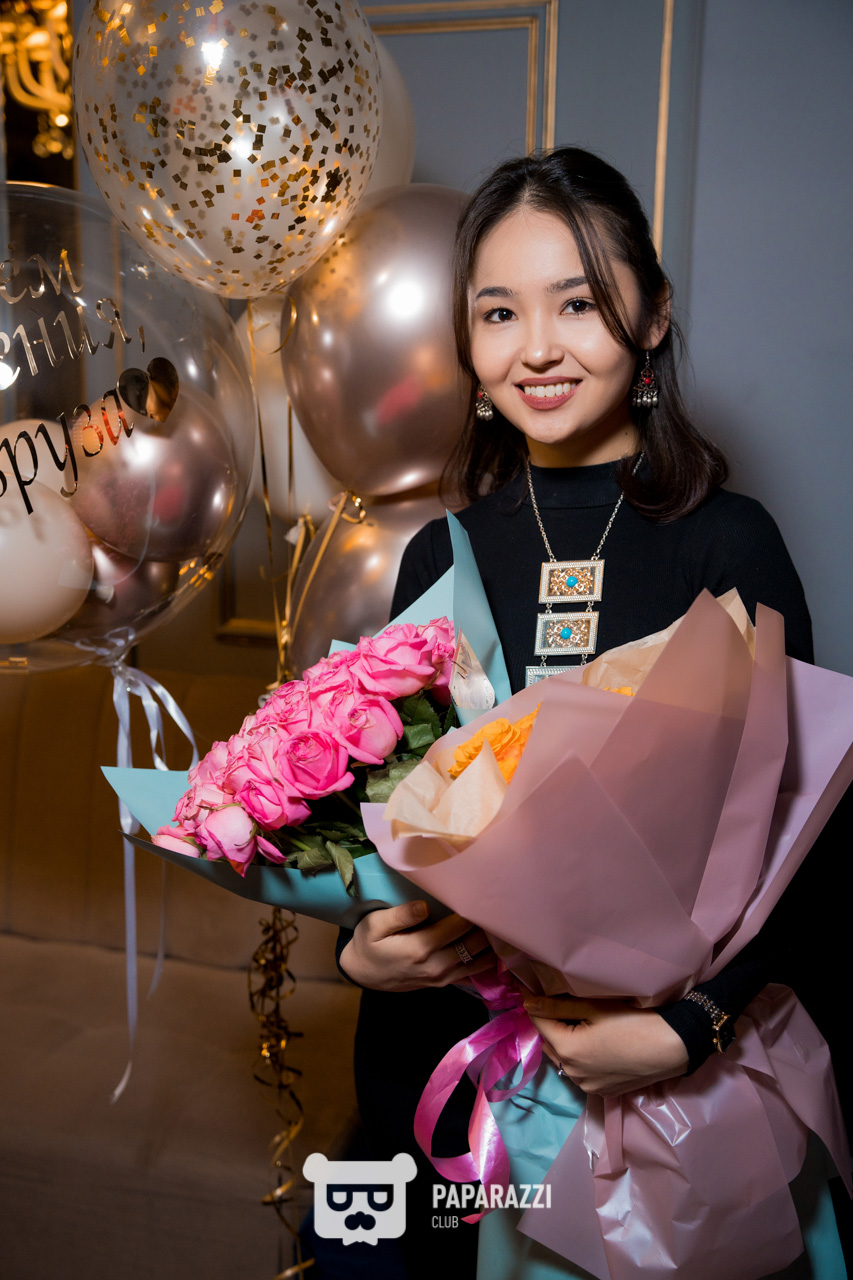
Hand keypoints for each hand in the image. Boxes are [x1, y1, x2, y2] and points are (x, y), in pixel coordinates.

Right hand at [339, 900, 495, 991]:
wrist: (362, 973)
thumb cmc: (368, 944)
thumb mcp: (374, 925)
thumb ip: (400, 915)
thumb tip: (424, 905)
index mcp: (420, 947)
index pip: (459, 926)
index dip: (474, 909)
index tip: (484, 892)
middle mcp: (435, 965)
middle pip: (474, 944)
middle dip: (488, 925)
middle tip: (498, 903)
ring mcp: (441, 977)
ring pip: (479, 961)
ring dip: (491, 943)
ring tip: (500, 921)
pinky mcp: (443, 982)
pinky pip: (472, 973)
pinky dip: (486, 960)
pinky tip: (493, 944)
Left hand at [523, 995, 688, 1096]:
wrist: (671, 1047)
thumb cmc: (634, 1021)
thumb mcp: (594, 1007)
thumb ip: (557, 1006)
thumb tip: (527, 1002)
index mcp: (568, 1051)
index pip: (539, 1024)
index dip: (534, 1005)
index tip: (529, 989)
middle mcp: (572, 1074)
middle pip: (550, 1044)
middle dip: (548, 1024)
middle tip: (554, 1003)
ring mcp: (588, 1087)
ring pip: (564, 1060)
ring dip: (563, 1042)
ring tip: (574, 1022)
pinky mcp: (602, 1092)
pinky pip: (580, 1072)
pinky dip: (579, 1058)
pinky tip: (592, 1043)